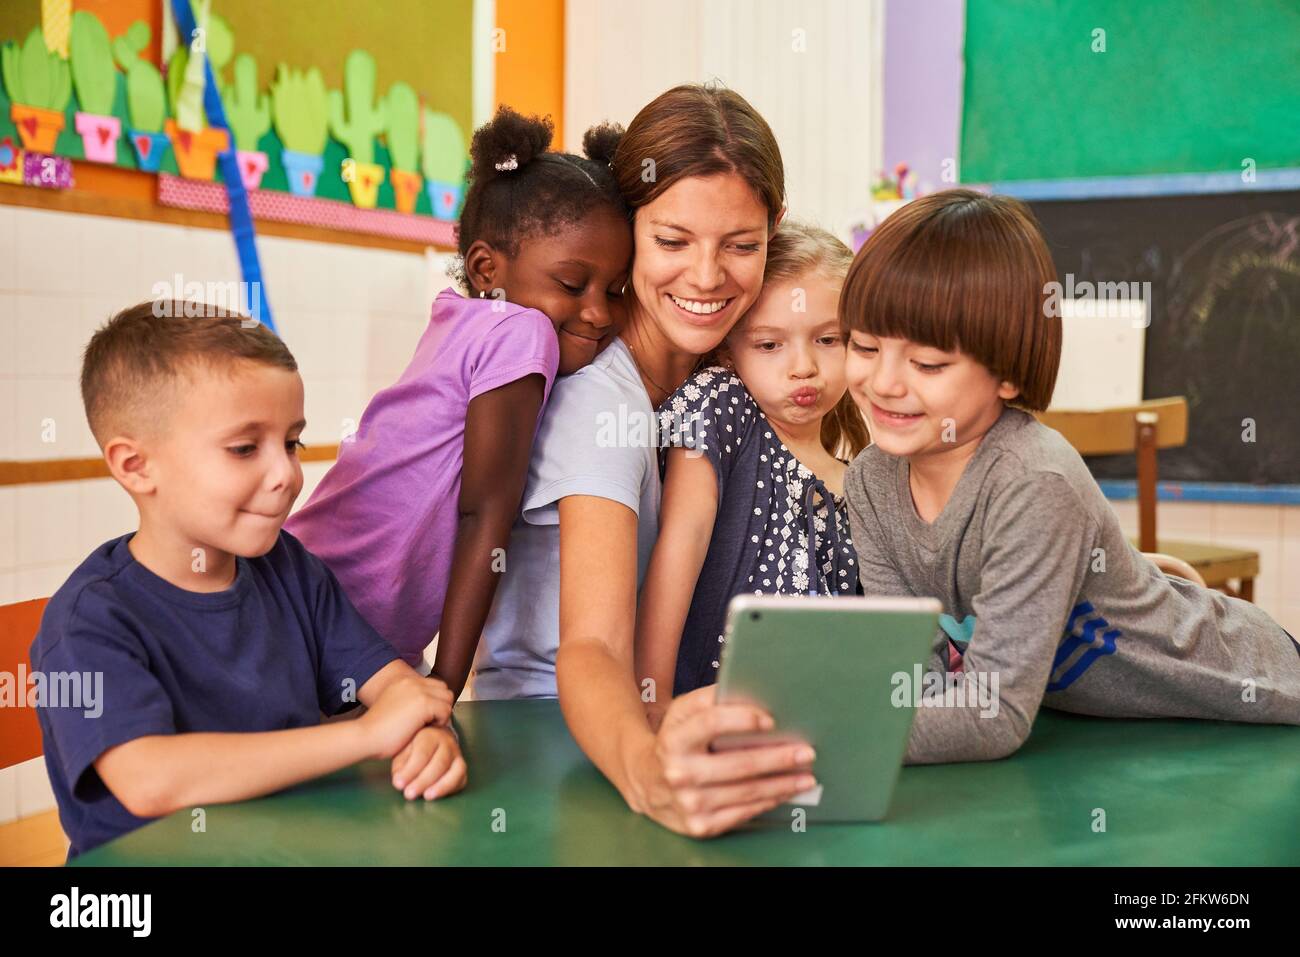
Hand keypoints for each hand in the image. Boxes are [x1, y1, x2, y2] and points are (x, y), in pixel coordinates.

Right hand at [360, 676, 453, 758]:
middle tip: (430, 722)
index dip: (434, 701)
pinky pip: (446, 710)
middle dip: (441, 706)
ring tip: (428, 726)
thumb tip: (429, 710)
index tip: (427, 717)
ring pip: (447, 699)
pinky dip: (440, 722)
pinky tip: (426, 729)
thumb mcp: (394, 708)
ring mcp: (418, 691)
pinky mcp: (423, 703)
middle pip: (443, 689)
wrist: (365, 736)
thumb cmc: (377, 730)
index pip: (433, 685)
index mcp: (403, 681)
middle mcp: (411, 681)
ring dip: (442, 713)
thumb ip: (409, 703)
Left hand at [391, 726, 466, 800]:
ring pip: (457, 770)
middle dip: (424, 781)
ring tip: (427, 797)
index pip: (422, 754)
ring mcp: (457, 755)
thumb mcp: (402, 751)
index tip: (398, 784)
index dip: (410, 771)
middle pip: (440, 763)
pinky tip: (436, 796)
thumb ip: (400, 766)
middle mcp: (447, 743)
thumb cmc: (414, 749)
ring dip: (442, 786)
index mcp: (429, 735)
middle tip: (409, 794)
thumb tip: (399, 782)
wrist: (434, 740)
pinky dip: (450, 789)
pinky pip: (462, 779)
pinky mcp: (461, 768)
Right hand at [633, 686, 816, 837]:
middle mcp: (679, 773)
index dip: (743, 719)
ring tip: (806, 775)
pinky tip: (784, 792)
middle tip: (805, 751)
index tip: (771, 719)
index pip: (711, 723)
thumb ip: (710, 700)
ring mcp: (690, 803)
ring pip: (748, 792)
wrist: (647, 782)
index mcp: (674, 740)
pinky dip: (769, 801)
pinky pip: (743, 812)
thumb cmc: (674, 741)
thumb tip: (751, 693)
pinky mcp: (701, 825)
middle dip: (778, 757)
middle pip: (739, 763)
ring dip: (782, 783)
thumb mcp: (681, 713)